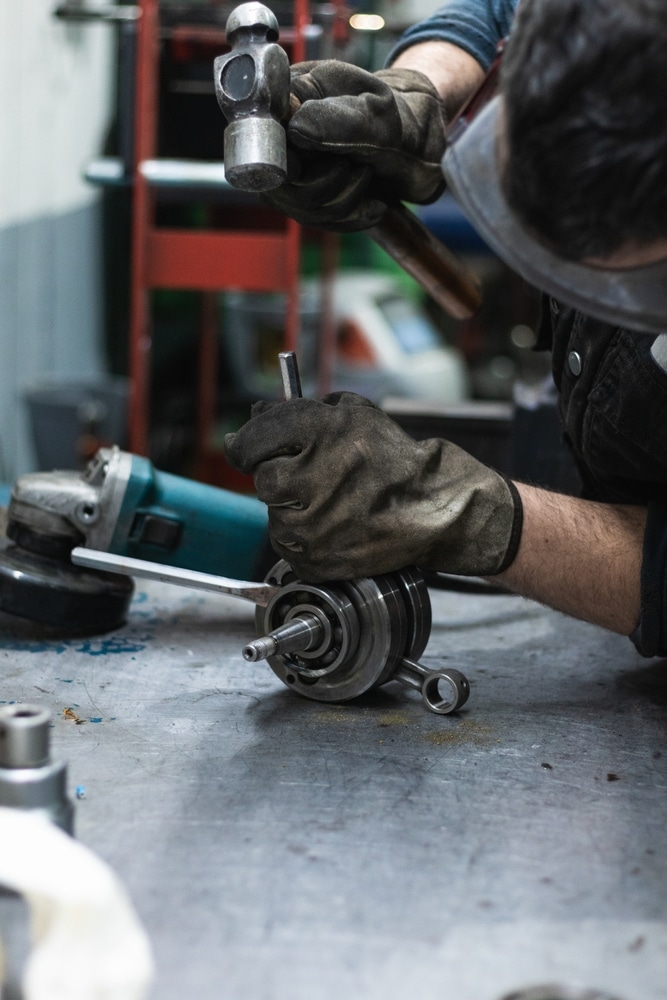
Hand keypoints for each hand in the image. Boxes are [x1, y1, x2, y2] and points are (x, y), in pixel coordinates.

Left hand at [224, 393, 522, 581]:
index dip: (250, 443)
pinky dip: (303, 535)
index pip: (251, 440)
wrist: (432, 508)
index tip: (250, 448)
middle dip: (280, 476)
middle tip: (309, 477)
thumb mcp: (352, 414)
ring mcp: (311, 522)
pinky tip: (334, 524)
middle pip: (262, 479)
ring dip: (292, 507)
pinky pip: (287, 543)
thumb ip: (299, 411)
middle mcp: (309, 476)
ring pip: (275, 514)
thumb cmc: (393, 459)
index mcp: (317, 432)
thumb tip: (256, 415)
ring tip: (332, 502)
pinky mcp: (313, 556)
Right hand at [263, 61, 447, 231]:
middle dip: (326, 185)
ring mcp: (288, 168)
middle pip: (279, 182)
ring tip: (366, 175)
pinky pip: (316, 220)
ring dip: (343, 201)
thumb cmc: (398, 116)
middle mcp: (280, 133)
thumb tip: (296, 128)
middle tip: (358, 165)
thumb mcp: (378, 111)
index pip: (262, 139)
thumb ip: (339, 118)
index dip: (290, 161)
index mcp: (289, 96)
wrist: (417, 142)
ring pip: (299, 207)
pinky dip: (349, 217)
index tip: (329, 162)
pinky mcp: (301, 195)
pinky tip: (372, 203)